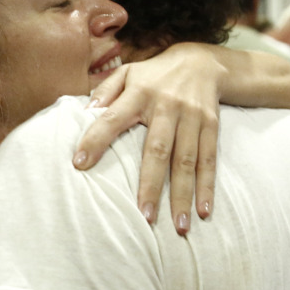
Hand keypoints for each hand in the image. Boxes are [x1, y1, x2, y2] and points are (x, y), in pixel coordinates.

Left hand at [74, 43, 227, 234]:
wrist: (203, 62)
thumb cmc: (155, 74)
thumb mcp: (128, 72)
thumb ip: (105, 91)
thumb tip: (83, 113)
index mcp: (139, 94)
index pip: (112, 118)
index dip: (95, 139)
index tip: (79, 164)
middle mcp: (167, 107)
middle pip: (158, 151)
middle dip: (151, 186)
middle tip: (145, 217)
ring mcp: (192, 118)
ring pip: (187, 161)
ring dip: (183, 195)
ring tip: (179, 226)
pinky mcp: (211, 126)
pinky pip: (209, 160)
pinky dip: (207, 186)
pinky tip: (203, 211)